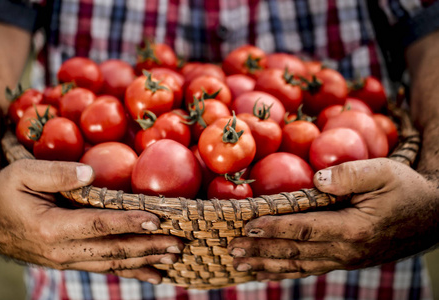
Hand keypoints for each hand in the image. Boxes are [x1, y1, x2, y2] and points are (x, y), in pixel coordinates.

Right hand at [0, 159, 183, 283]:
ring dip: (144, 261)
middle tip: (178, 244)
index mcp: (52, 228)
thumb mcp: (23, 174)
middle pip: (113, 250)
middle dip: (148, 247)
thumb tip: (91, 170)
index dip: (129, 222)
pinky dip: (130, 271)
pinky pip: (104, 268)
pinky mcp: (70, 261)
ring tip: (172, 259)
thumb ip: (57, 173)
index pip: (99, 225)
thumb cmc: (4, 194)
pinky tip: (150, 273)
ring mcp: (67, 260)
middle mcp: (63, 250)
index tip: (157, 220)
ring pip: (112, 263)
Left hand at [228, 158, 438, 280]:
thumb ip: (348, 174)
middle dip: (261, 251)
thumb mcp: (382, 172)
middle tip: (232, 250)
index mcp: (353, 229)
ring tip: (241, 265)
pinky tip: (270, 271)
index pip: (303, 229)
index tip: (247, 226)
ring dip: (268, 265)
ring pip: (300, 266)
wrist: (433, 214)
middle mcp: (346, 251)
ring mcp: (346, 260)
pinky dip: (287, 271)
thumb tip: (314, 179)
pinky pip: (311, 268)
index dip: (273, 229)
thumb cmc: (406, 189)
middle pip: (295, 253)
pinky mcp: (346, 260)